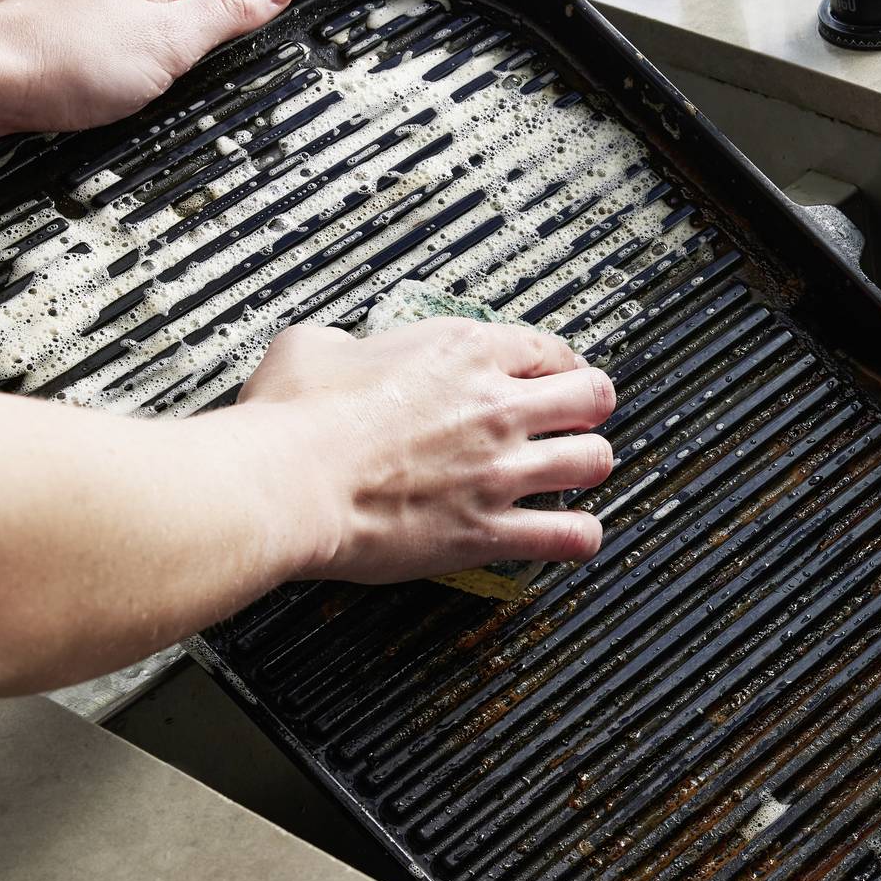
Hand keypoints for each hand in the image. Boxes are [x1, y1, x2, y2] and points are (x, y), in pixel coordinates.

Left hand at [0, 0, 303, 134]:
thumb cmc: (62, 59)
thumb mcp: (171, 39)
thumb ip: (232, 11)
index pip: (196, 10)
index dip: (192, 54)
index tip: (171, 73)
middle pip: (158, 34)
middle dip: (152, 71)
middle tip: (129, 89)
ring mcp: (62, 7)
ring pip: (117, 56)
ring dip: (112, 85)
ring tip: (91, 96)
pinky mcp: (36, 41)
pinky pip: (80, 70)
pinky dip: (80, 92)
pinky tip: (69, 103)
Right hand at [239, 318, 615, 583]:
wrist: (287, 482)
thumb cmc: (295, 418)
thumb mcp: (315, 345)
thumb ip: (348, 343)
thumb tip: (343, 350)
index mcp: (462, 352)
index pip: (548, 349)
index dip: (556, 364)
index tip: (552, 377)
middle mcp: (494, 406)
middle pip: (592, 397)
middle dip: (588, 408)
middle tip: (574, 421)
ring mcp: (499, 470)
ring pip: (594, 460)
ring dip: (588, 466)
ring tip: (574, 473)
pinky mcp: (488, 529)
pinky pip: (568, 536)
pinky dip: (579, 536)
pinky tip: (572, 534)